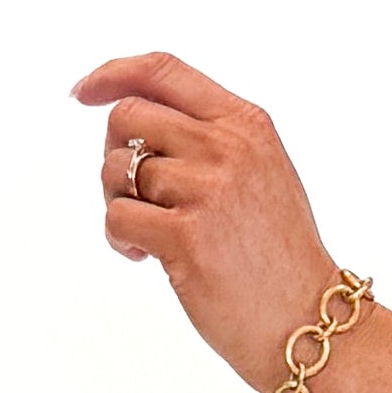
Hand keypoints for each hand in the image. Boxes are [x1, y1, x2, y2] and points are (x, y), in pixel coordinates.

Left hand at [77, 48, 340, 392]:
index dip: (113, 74)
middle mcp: (229, 148)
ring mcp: (209, 191)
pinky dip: (121, 239)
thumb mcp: (260, 173)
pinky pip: (118, 216)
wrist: (307, 321)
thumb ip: (209, 137)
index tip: (84, 92)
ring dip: (119, 203)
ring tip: (151, 235)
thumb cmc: (278, 255)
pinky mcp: (187, 237)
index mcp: (247, 125)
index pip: (164, 71)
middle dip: (115, 155)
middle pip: (129, 117)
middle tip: (135, 196)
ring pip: (116, 169)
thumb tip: (130, 113)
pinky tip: (148, 257)